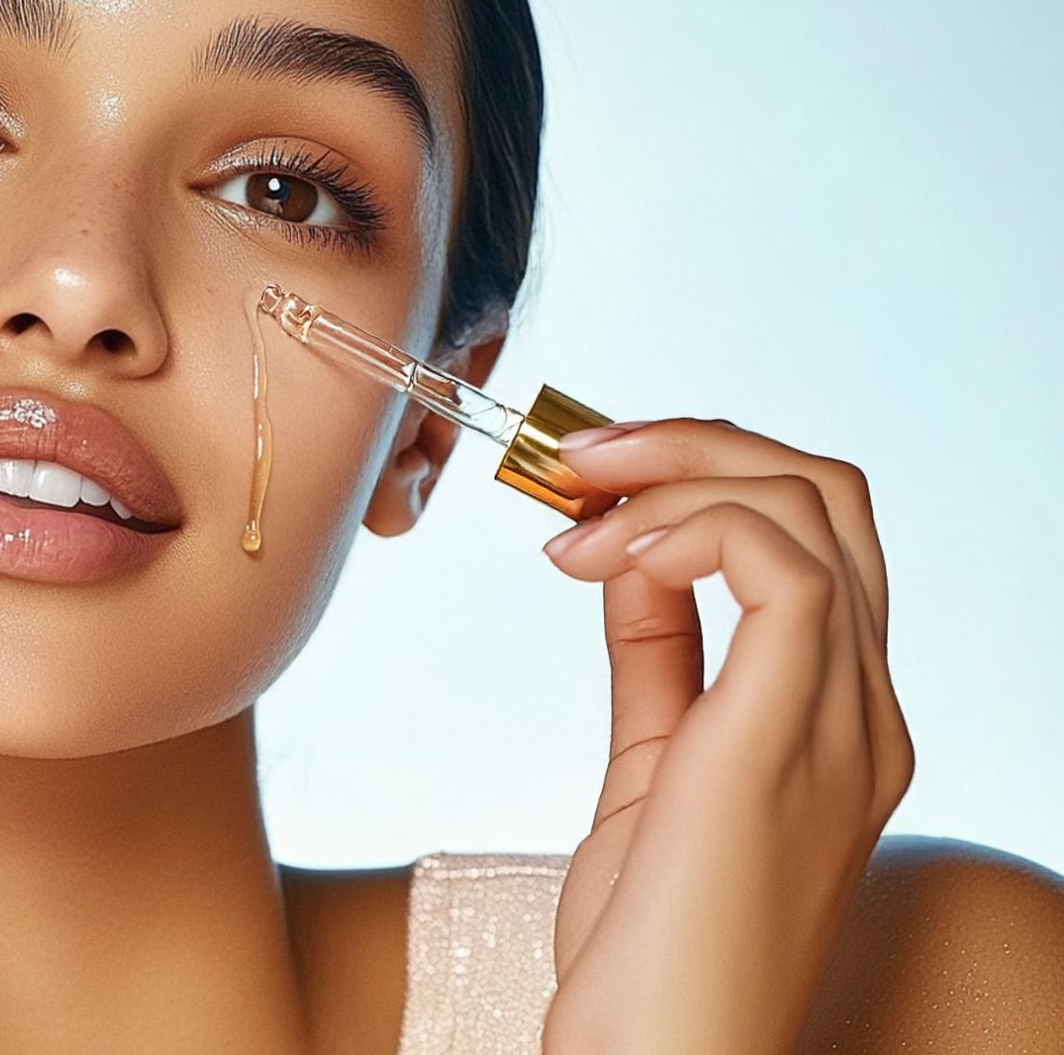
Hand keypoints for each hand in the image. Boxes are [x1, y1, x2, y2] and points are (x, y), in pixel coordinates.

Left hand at [535, 418, 912, 1053]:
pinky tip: (600, 559)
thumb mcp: (652, 765)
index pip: (815, 538)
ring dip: (675, 471)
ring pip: (808, 507)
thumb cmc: (650, 936)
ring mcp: (842, 720)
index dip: (706, 477)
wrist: (660, 1051)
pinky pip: (776, 567)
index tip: (592, 484)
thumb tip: (628, 555)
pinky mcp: (786, 734)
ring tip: (571, 505)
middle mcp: (865, 708)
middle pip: (829, 496)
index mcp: (840, 715)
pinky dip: (684, 528)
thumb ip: (658, 656)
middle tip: (576, 457)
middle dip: (697, 442)